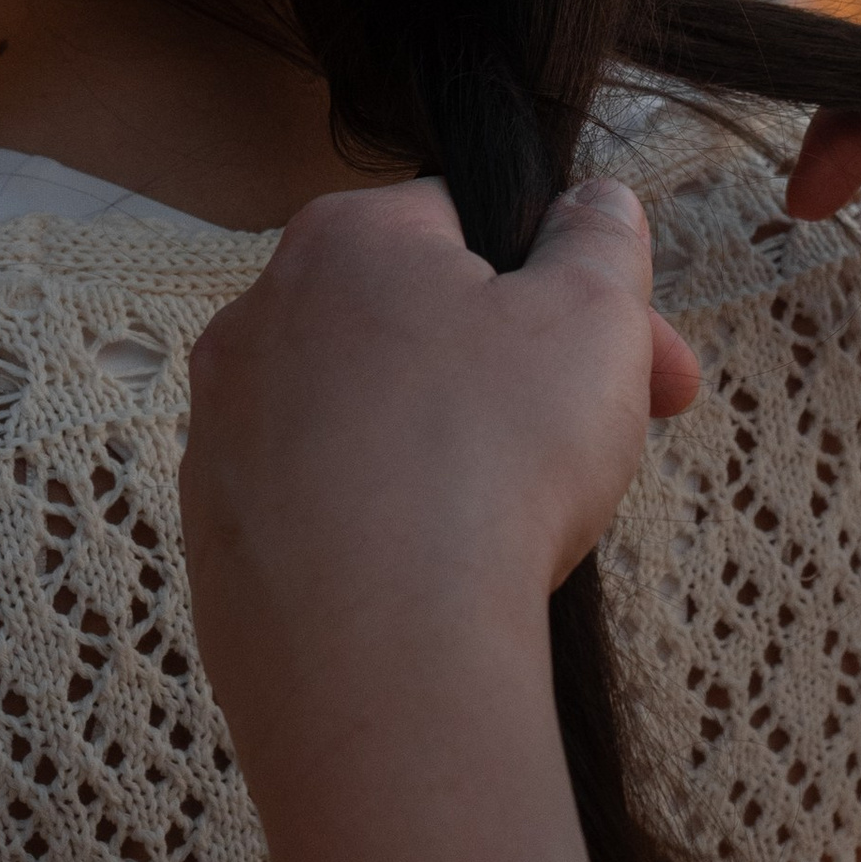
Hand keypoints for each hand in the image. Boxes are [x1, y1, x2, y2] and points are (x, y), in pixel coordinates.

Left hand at [182, 179, 701, 736]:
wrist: (383, 657)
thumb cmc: (490, 463)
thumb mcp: (593, 316)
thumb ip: (598, 239)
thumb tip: (593, 204)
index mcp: (344, 242)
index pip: (470, 225)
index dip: (570, 290)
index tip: (644, 365)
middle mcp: (258, 322)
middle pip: (420, 326)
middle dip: (523, 375)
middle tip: (606, 445)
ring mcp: (224, 434)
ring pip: (372, 420)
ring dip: (453, 450)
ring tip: (528, 523)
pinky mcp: (217, 539)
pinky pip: (327, 509)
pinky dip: (390, 528)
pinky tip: (447, 576)